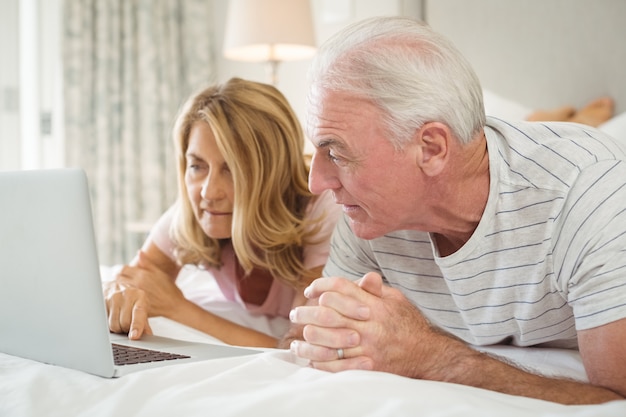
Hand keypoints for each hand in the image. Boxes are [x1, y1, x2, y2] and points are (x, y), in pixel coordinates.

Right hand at [103, 280, 151, 339]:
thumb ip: (145, 323)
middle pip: (125, 322)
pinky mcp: (103, 302)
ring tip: (121, 321)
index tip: (134, 336)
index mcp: (140, 296)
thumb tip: (148, 336)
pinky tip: (113, 318)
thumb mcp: (143, 308)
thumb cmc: (133, 301)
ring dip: (118, 328)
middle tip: (128, 325)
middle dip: (127, 329)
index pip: (138, 312)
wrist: (117, 287)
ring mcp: (113, 297)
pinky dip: (109, 325)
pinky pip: (105, 322)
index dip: (136, 325)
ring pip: (114, 324)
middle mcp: (127, 295)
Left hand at [116, 251, 186, 317]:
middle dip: (118, 279)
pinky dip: (123, 300)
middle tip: (120, 281)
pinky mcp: (135, 306)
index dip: (121, 270)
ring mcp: (135, 296)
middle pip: (117, 279)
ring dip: (119, 289)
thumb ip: (147, 263)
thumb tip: (138, 252)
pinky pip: (124, 302)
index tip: (123, 273)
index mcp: (142, 275)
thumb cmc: (169, 289)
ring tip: (123, 290)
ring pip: (119, 290)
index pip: (122, 269)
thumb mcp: (160, 273)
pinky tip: (127, 301)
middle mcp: (137, 284)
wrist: (175, 306)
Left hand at [290, 272, 443, 376]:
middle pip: (327, 313)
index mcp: (375, 305)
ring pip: (326, 341)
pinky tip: (310, 360)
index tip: (310, 290)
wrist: (427, 355)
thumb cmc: (408, 324)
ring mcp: (367, 347)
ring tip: (297, 340)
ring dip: (307, 340)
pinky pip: (336, 365)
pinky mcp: (367, 367)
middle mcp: (369, 325)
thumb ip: (375, 289)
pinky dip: (319, 363)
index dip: (321, 285)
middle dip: (306, 312)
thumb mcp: (396, 299)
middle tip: (295, 314)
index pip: (340, 288)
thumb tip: (363, 276)